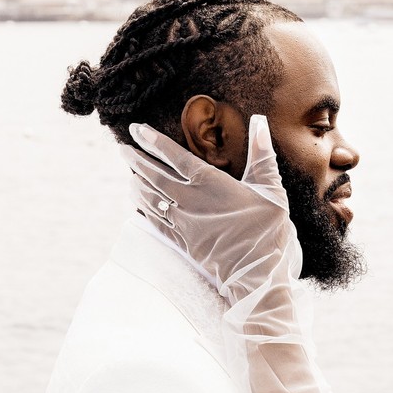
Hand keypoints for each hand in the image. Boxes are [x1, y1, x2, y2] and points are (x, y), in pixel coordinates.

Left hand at [125, 116, 300, 303]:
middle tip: (121, 148)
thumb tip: (259, 120)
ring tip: (129, 173)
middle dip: (136, 160)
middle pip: (155, 175)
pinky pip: (155, 221)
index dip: (153, 141)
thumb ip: (261, 154)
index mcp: (210, 183)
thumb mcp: (270, 188)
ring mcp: (183, 222)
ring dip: (137, 183)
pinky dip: (143, 208)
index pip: (175, 156)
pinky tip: (138, 202)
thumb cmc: (266, 228)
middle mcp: (190, 200)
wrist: (255, 271)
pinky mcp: (182, 241)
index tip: (136, 129)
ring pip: (151, 198)